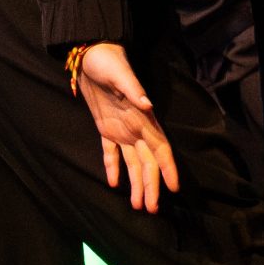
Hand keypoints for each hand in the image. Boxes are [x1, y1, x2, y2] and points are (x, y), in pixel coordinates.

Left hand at [76, 43, 180, 212]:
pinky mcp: (105, 128)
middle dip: (152, 185)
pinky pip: (110, 153)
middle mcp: (136, 127)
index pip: (160, 148)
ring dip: (136, 184)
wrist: (89, 55)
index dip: (168, 168)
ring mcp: (121, 129)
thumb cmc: (108, 61)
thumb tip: (148, 105)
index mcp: (143, 117)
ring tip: (138, 206)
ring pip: (132, 163)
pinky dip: (113, 168)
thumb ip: (134, 90)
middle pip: (148, 162)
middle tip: (152, 209)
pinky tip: (113, 184)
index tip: (174, 188)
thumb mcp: (120, 74)